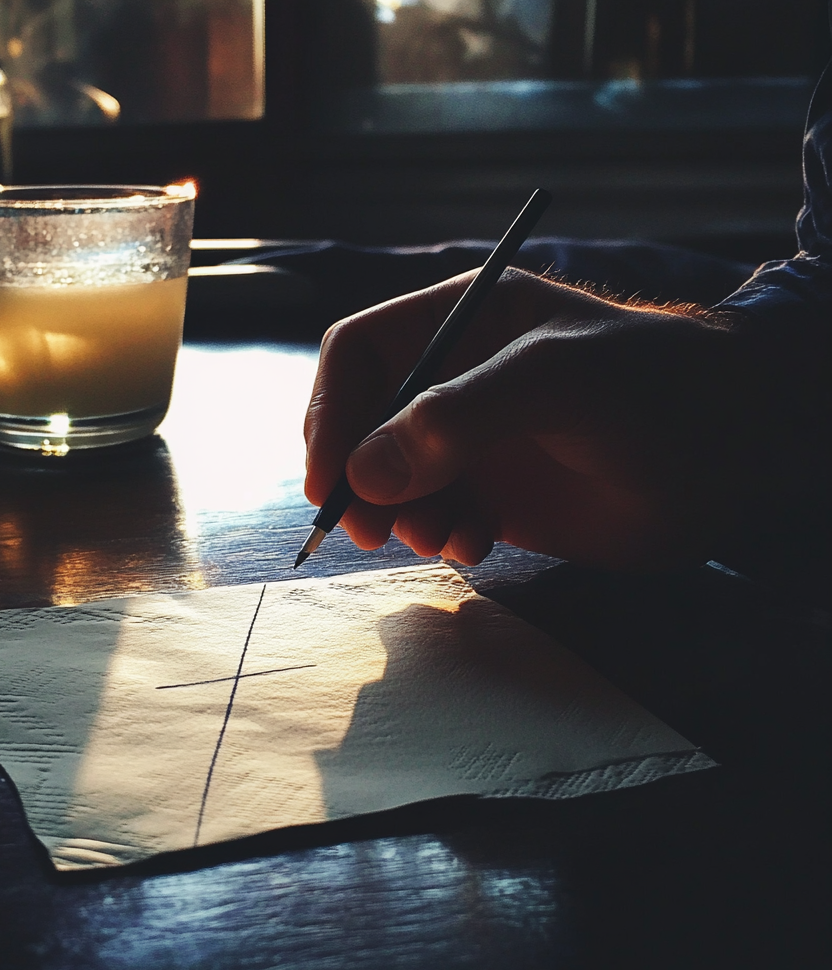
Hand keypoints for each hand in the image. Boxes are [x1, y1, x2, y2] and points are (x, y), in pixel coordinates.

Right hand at [304, 268, 762, 569]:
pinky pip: (435, 516)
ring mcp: (475, 439)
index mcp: (459, 323)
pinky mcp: (496, 493)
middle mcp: (456, 380)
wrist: (741, 450)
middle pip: (363, 423)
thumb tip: (364, 473)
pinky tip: (475, 545)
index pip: (358, 355)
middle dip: (358, 478)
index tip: (330, 479)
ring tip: (441, 536)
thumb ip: (456, 418)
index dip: (329, 413)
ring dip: (400, 516)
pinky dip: (439, 536)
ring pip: (393, 479)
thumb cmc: (656, 389)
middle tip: (370, 530)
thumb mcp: (555, 380)